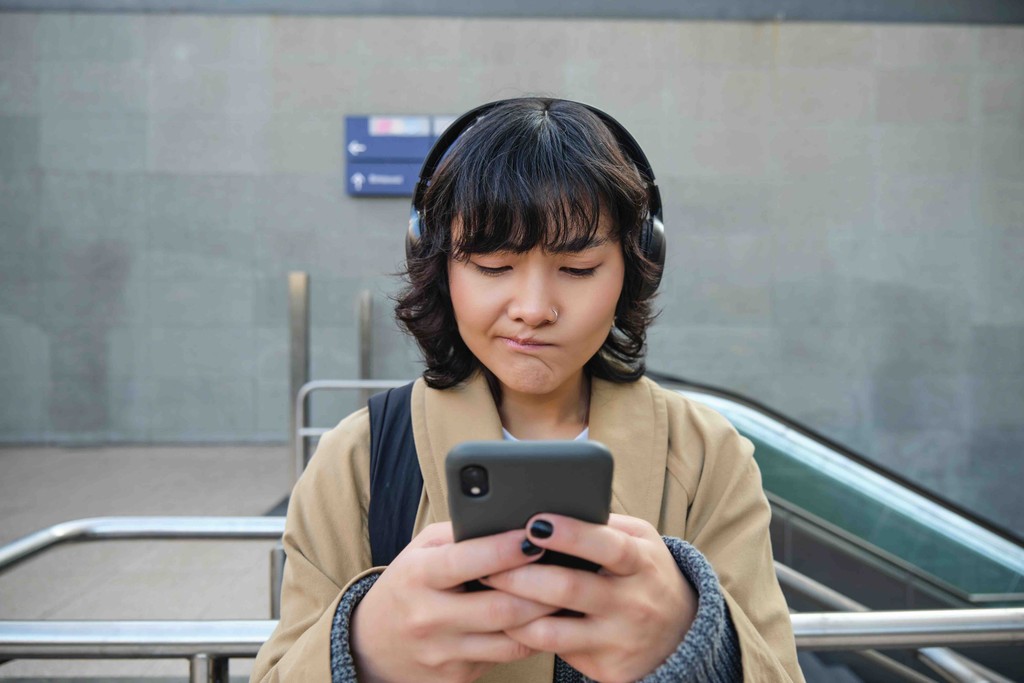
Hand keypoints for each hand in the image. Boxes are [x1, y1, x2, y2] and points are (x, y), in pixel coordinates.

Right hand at [350, 522, 556, 682]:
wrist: (373, 645)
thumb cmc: (408, 584)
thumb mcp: (422, 550)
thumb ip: (460, 535)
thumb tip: (508, 520)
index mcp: (417, 576)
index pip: (465, 562)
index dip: (504, 549)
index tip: (534, 535)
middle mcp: (428, 618)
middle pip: (499, 608)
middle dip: (540, 589)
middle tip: (568, 569)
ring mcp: (443, 653)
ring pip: (510, 639)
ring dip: (544, 617)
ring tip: (566, 595)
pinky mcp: (457, 677)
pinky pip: (506, 657)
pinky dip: (530, 637)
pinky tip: (545, 620)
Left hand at [481, 513, 697, 682]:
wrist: (681, 634)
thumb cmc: (646, 574)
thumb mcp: (640, 542)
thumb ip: (604, 525)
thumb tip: (551, 506)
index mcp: (642, 562)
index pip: (607, 545)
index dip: (571, 534)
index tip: (535, 523)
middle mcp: (633, 603)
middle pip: (568, 588)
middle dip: (520, 575)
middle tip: (487, 564)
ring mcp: (618, 639)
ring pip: (553, 629)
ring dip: (513, 610)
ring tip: (488, 591)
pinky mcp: (606, 668)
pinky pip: (555, 651)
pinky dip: (526, 634)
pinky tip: (507, 619)